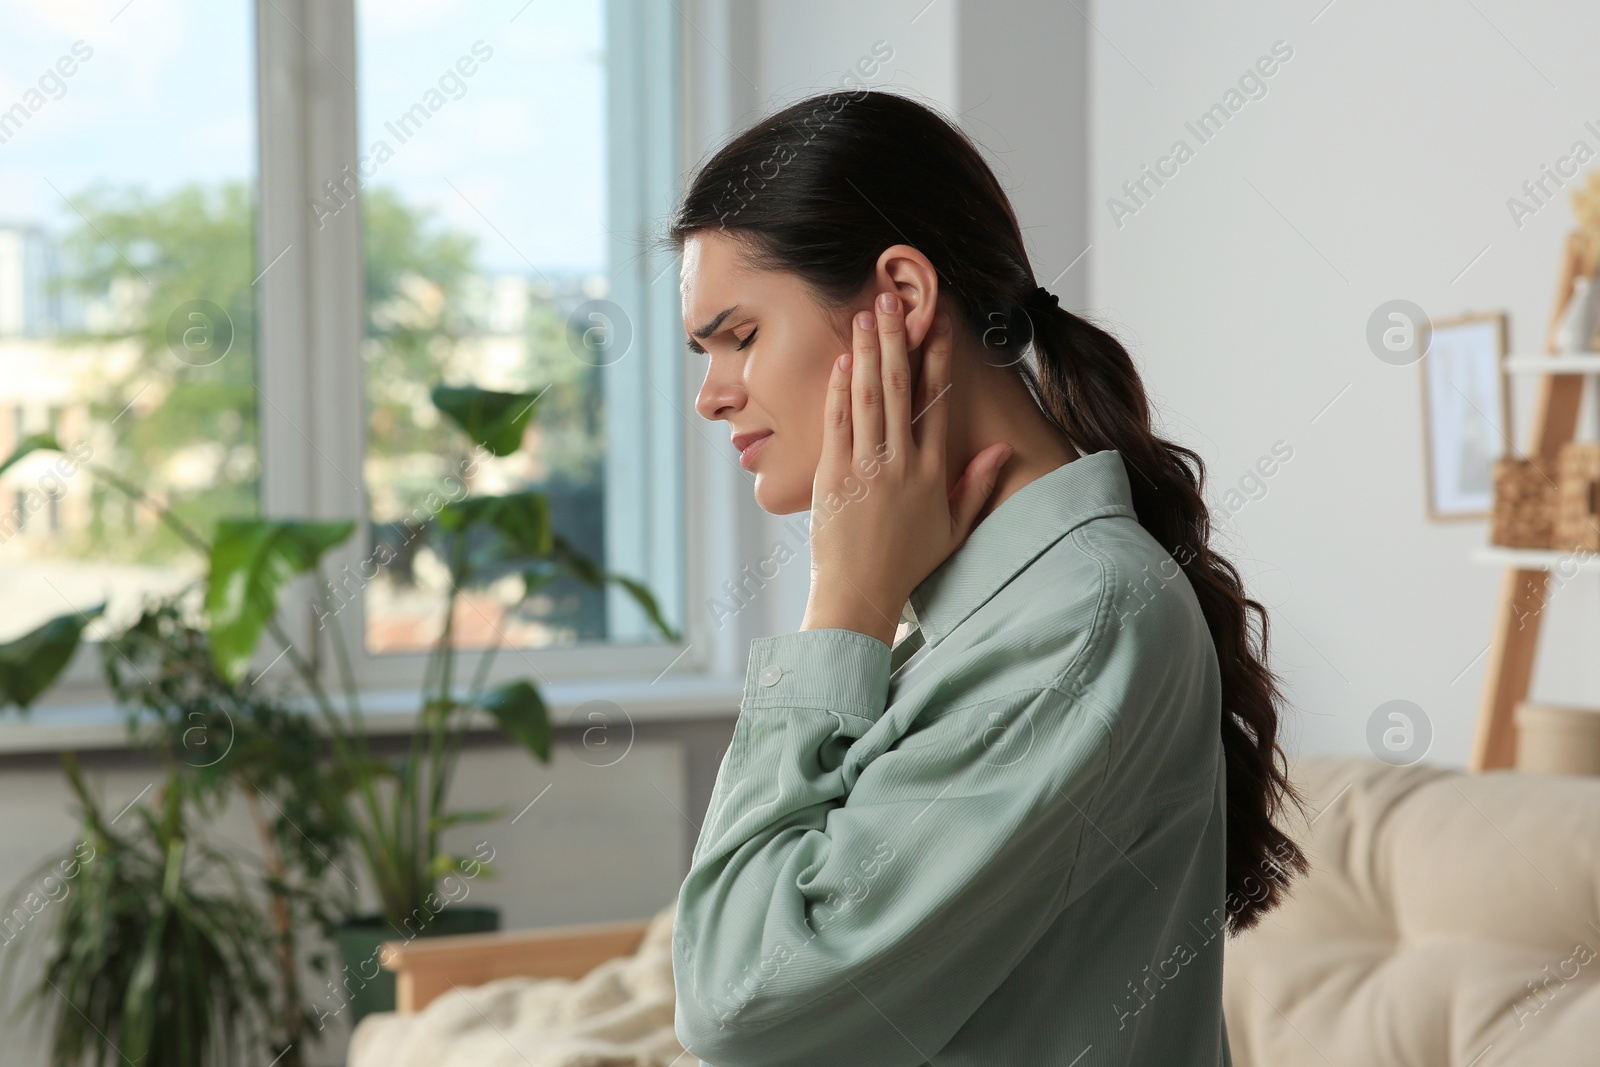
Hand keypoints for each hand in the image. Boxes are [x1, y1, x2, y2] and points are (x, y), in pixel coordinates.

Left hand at [799, 292, 1013, 645]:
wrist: (861, 594)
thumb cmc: (906, 565)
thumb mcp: (952, 528)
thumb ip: (975, 487)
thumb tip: (999, 451)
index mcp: (931, 472)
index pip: (936, 403)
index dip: (937, 358)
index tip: (938, 323)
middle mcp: (900, 464)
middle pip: (901, 389)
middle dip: (898, 339)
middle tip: (893, 300)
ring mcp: (865, 468)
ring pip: (869, 398)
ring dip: (868, 352)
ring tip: (866, 314)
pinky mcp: (832, 476)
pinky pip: (838, 423)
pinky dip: (840, 389)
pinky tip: (845, 359)